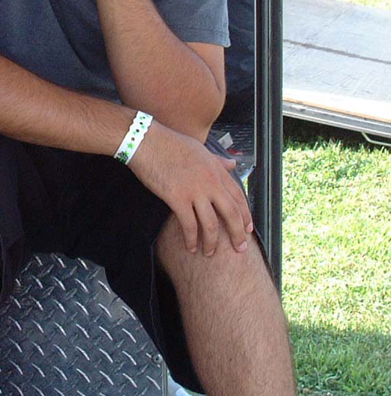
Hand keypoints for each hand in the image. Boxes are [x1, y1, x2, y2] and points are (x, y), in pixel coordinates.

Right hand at [128, 122, 252, 255]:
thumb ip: (218, 160)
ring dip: (212, 242)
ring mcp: (195, 191)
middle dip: (237, 234)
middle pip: (231, 213)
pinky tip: (191, 247)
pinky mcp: (177, 198)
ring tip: (209, 253)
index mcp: (217, 170)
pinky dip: (191, 239)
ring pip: (211, 224)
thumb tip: (232, 164)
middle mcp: (210, 182)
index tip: (248, 230)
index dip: (245, 216)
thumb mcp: (200, 149)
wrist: (148, 142)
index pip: (238, 197)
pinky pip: (189, 225)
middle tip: (239, 249)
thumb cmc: (171, 143)